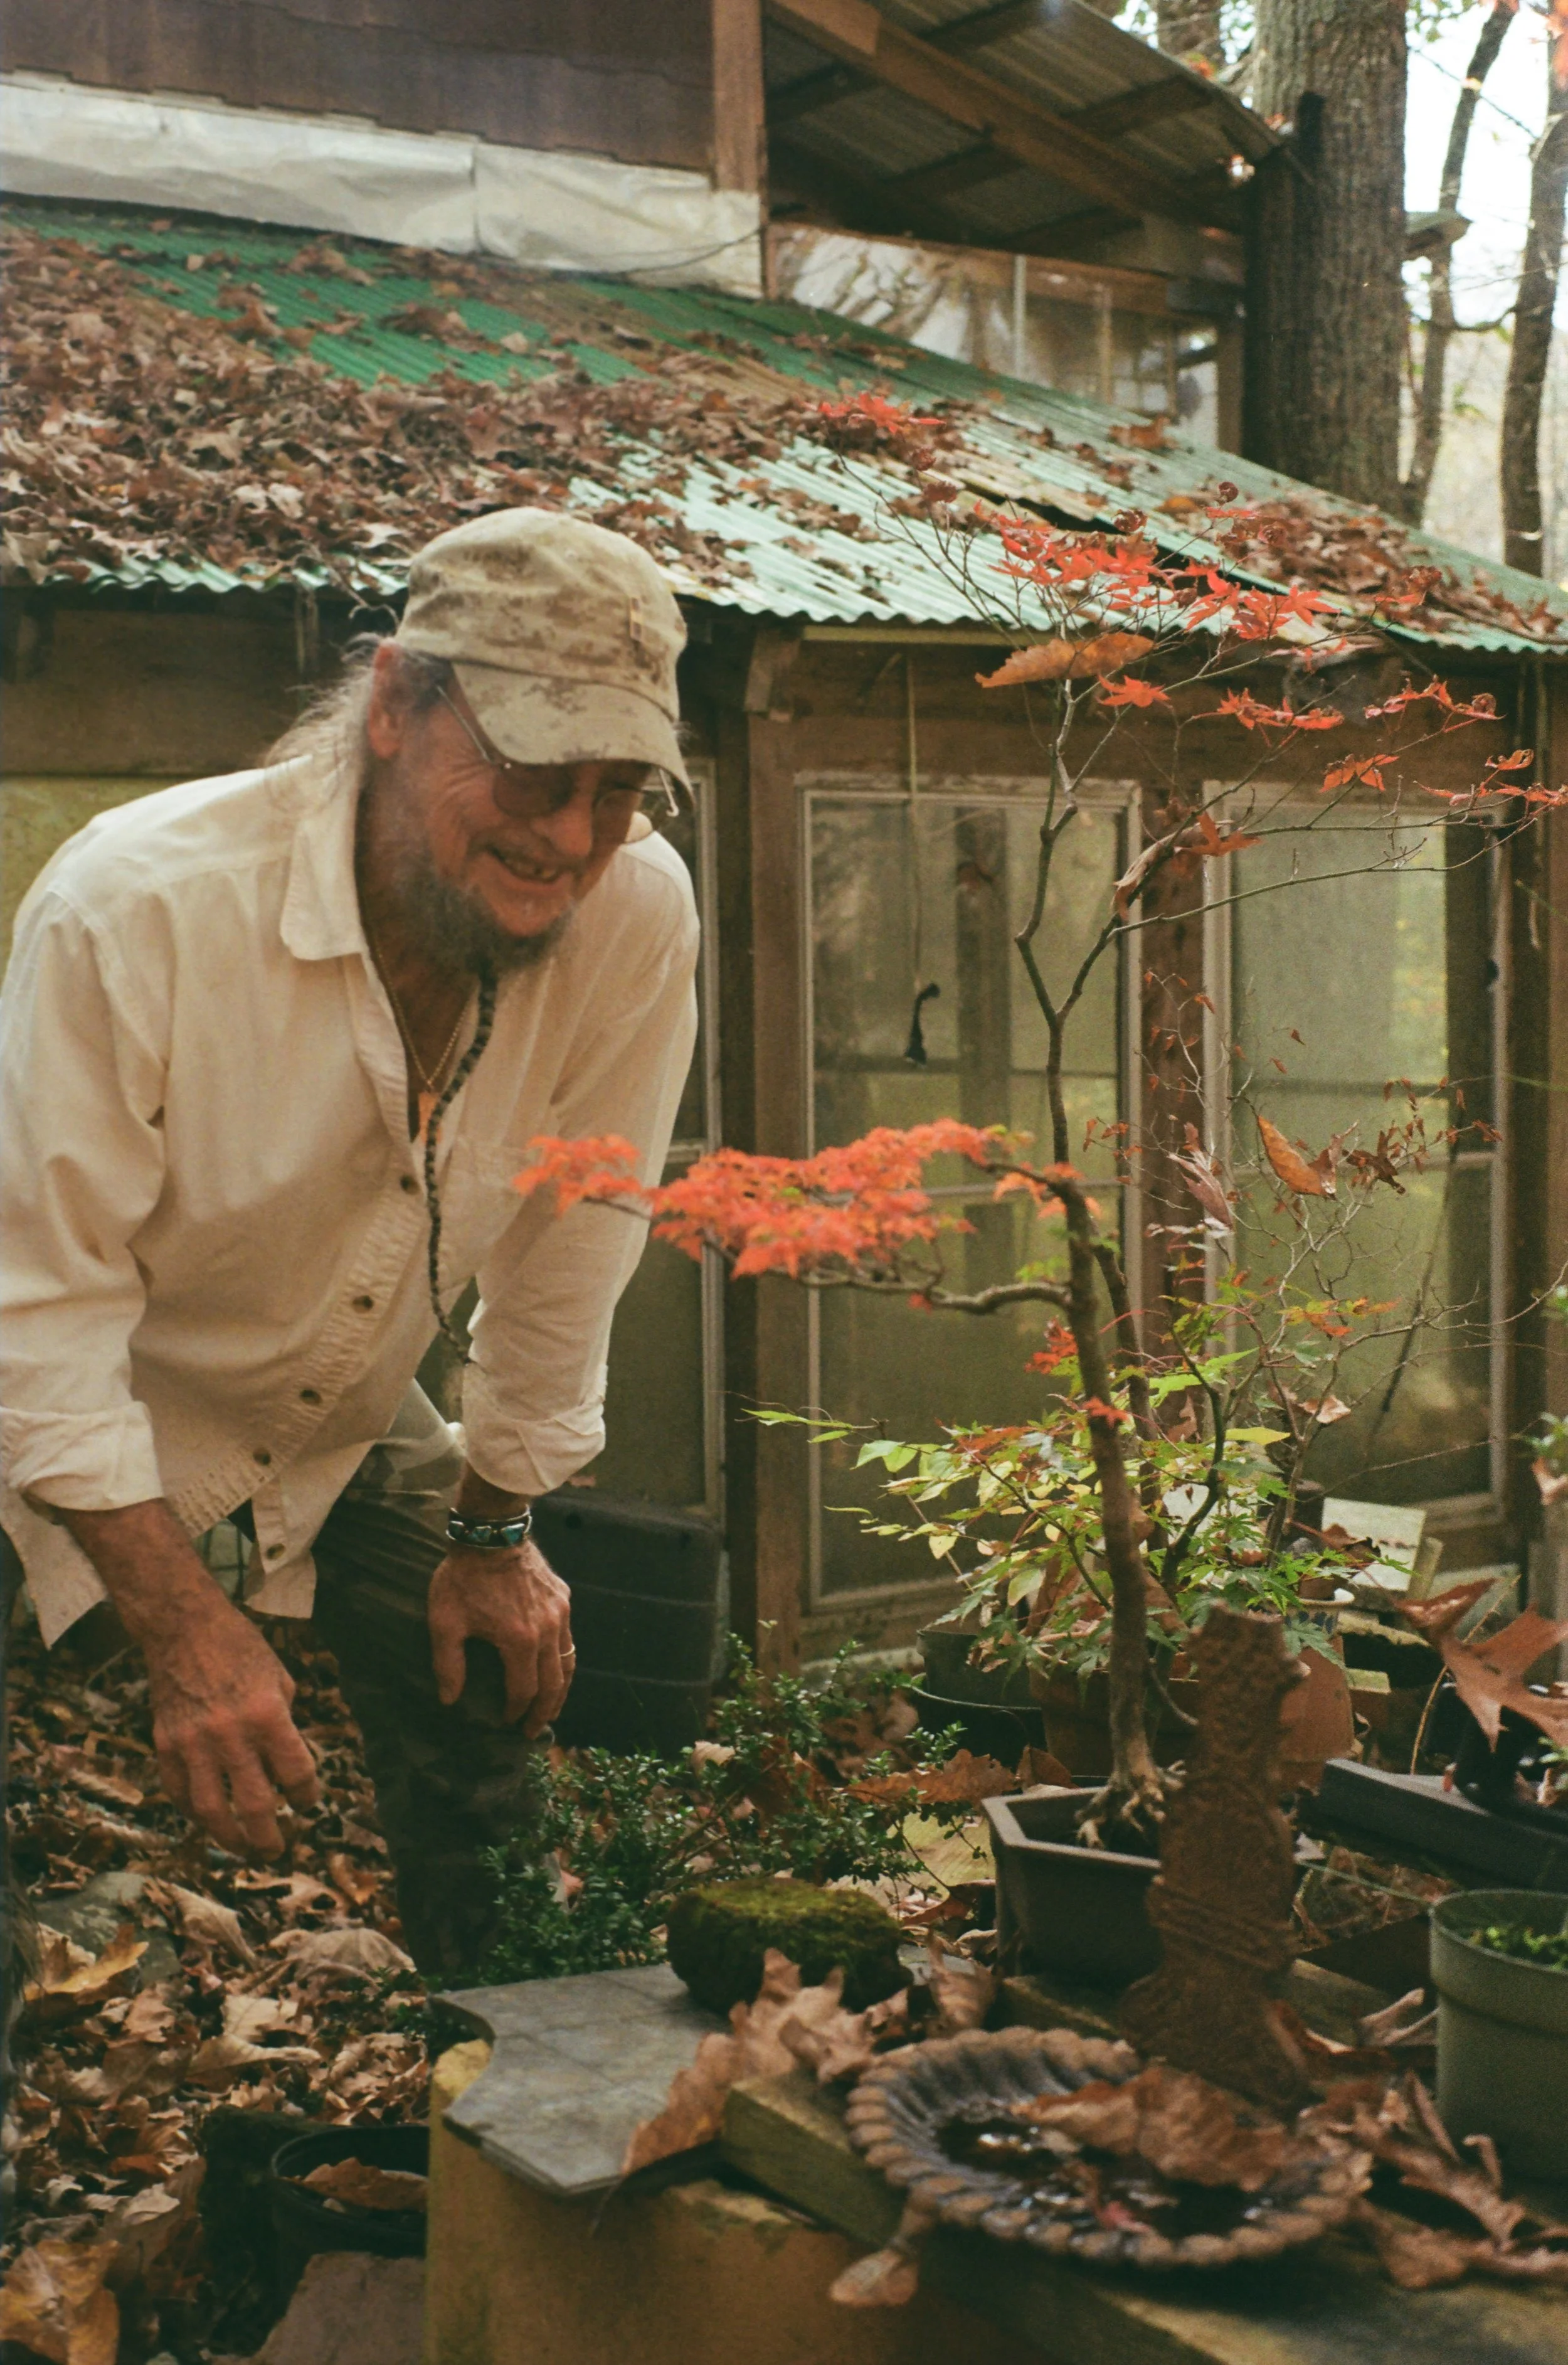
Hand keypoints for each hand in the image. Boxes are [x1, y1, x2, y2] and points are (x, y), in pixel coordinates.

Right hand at [144, 1597, 320, 1856]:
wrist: (183, 1628)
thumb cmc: (240, 1648)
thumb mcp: (279, 1679)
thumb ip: (285, 1723)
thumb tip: (288, 1766)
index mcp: (267, 1715)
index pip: (296, 1774)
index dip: (307, 1795)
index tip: (307, 1802)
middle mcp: (231, 1735)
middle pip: (255, 1806)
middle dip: (270, 1837)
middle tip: (278, 1850)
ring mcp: (193, 1743)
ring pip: (211, 1811)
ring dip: (230, 1839)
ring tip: (243, 1850)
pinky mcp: (165, 1745)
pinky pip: (179, 1792)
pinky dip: (194, 1813)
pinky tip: (208, 1820)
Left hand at [428, 1540, 573, 1736]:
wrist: (490, 1533)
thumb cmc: (463, 1577)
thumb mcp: (445, 1622)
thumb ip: (448, 1665)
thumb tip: (449, 1701)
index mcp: (519, 1640)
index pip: (524, 1690)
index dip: (516, 1712)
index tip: (507, 1724)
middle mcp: (548, 1630)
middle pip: (554, 1683)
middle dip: (544, 1711)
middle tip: (534, 1730)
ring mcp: (560, 1612)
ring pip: (569, 1662)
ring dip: (561, 1691)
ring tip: (552, 1708)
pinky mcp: (563, 1597)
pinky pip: (569, 1638)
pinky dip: (564, 1660)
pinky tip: (554, 1667)